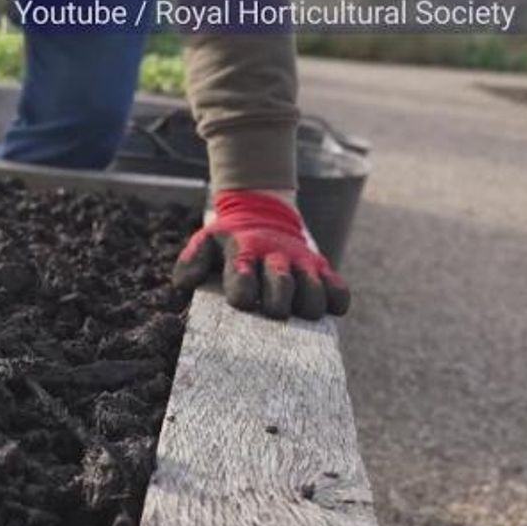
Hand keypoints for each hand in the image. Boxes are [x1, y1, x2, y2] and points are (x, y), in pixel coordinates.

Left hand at [172, 190, 349, 319]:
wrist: (262, 212)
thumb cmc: (228, 242)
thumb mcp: (205, 243)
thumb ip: (190, 262)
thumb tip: (187, 284)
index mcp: (243, 250)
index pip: (242, 274)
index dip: (242, 292)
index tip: (241, 303)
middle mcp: (275, 255)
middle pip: (283, 287)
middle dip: (277, 307)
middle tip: (271, 313)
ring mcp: (302, 262)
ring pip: (314, 293)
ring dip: (307, 309)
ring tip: (296, 313)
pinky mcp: (322, 268)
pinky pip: (339, 291)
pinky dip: (335, 304)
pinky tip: (322, 307)